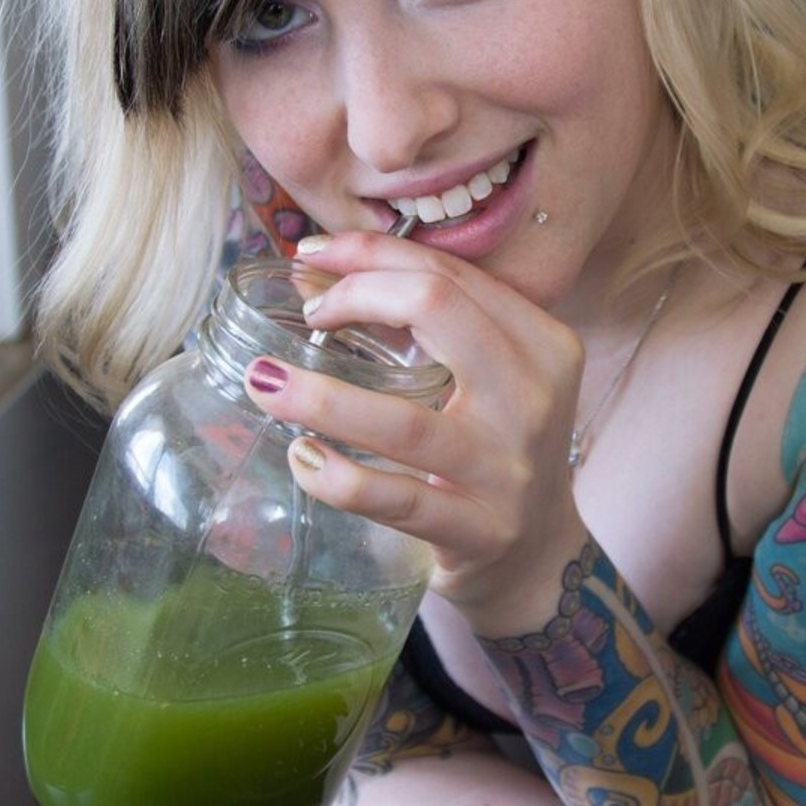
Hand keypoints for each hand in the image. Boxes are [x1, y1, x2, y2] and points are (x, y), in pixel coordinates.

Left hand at [244, 231, 587, 631]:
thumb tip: (313, 275)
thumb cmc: (495, 449)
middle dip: (352, 296)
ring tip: (263, 382)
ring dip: (320, 398)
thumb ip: (416, 327)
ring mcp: (507, 470)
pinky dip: (336, 477)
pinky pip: (394, 499)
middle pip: (436, 308)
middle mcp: (533, 398)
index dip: (371, 252)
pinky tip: (301, 459)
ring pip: (402, 421)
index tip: (312, 256)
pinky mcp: (478, 530)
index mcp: (542, 344)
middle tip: (306, 315)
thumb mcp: (485, 377)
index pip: (450, 273)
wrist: (540, 553)